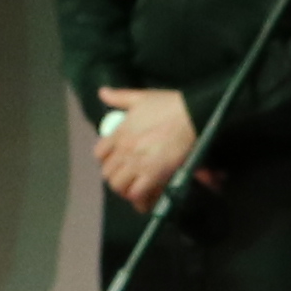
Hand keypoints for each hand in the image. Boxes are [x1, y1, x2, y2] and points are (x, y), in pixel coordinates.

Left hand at [92, 90, 198, 211]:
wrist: (191, 115)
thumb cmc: (169, 105)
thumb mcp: (141, 97)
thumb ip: (119, 97)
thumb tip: (102, 92)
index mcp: (119, 132)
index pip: (99, 153)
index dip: (106, 159)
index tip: (116, 160)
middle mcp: (124, 150)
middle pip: (107, 173)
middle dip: (116, 176)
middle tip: (128, 176)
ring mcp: (137, 163)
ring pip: (118, 186)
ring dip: (126, 188)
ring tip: (136, 187)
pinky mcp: (153, 174)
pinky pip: (136, 194)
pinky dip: (139, 198)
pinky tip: (146, 195)